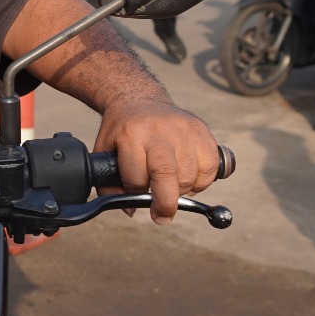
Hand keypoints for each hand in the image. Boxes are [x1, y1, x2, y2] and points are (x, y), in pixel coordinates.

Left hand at [94, 96, 220, 224]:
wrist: (140, 100)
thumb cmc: (122, 131)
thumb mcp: (104, 151)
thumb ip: (109, 183)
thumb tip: (131, 210)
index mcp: (131, 135)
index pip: (136, 177)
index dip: (136, 194)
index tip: (137, 201)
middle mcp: (159, 131)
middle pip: (167, 176)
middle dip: (165, 203)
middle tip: (161, 215)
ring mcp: (184, 130)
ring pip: (189, 176)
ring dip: (180, 190)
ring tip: (169, 184)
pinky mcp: (202, 131)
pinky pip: (210, 168)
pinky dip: (200, 181)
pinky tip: (186, 177)